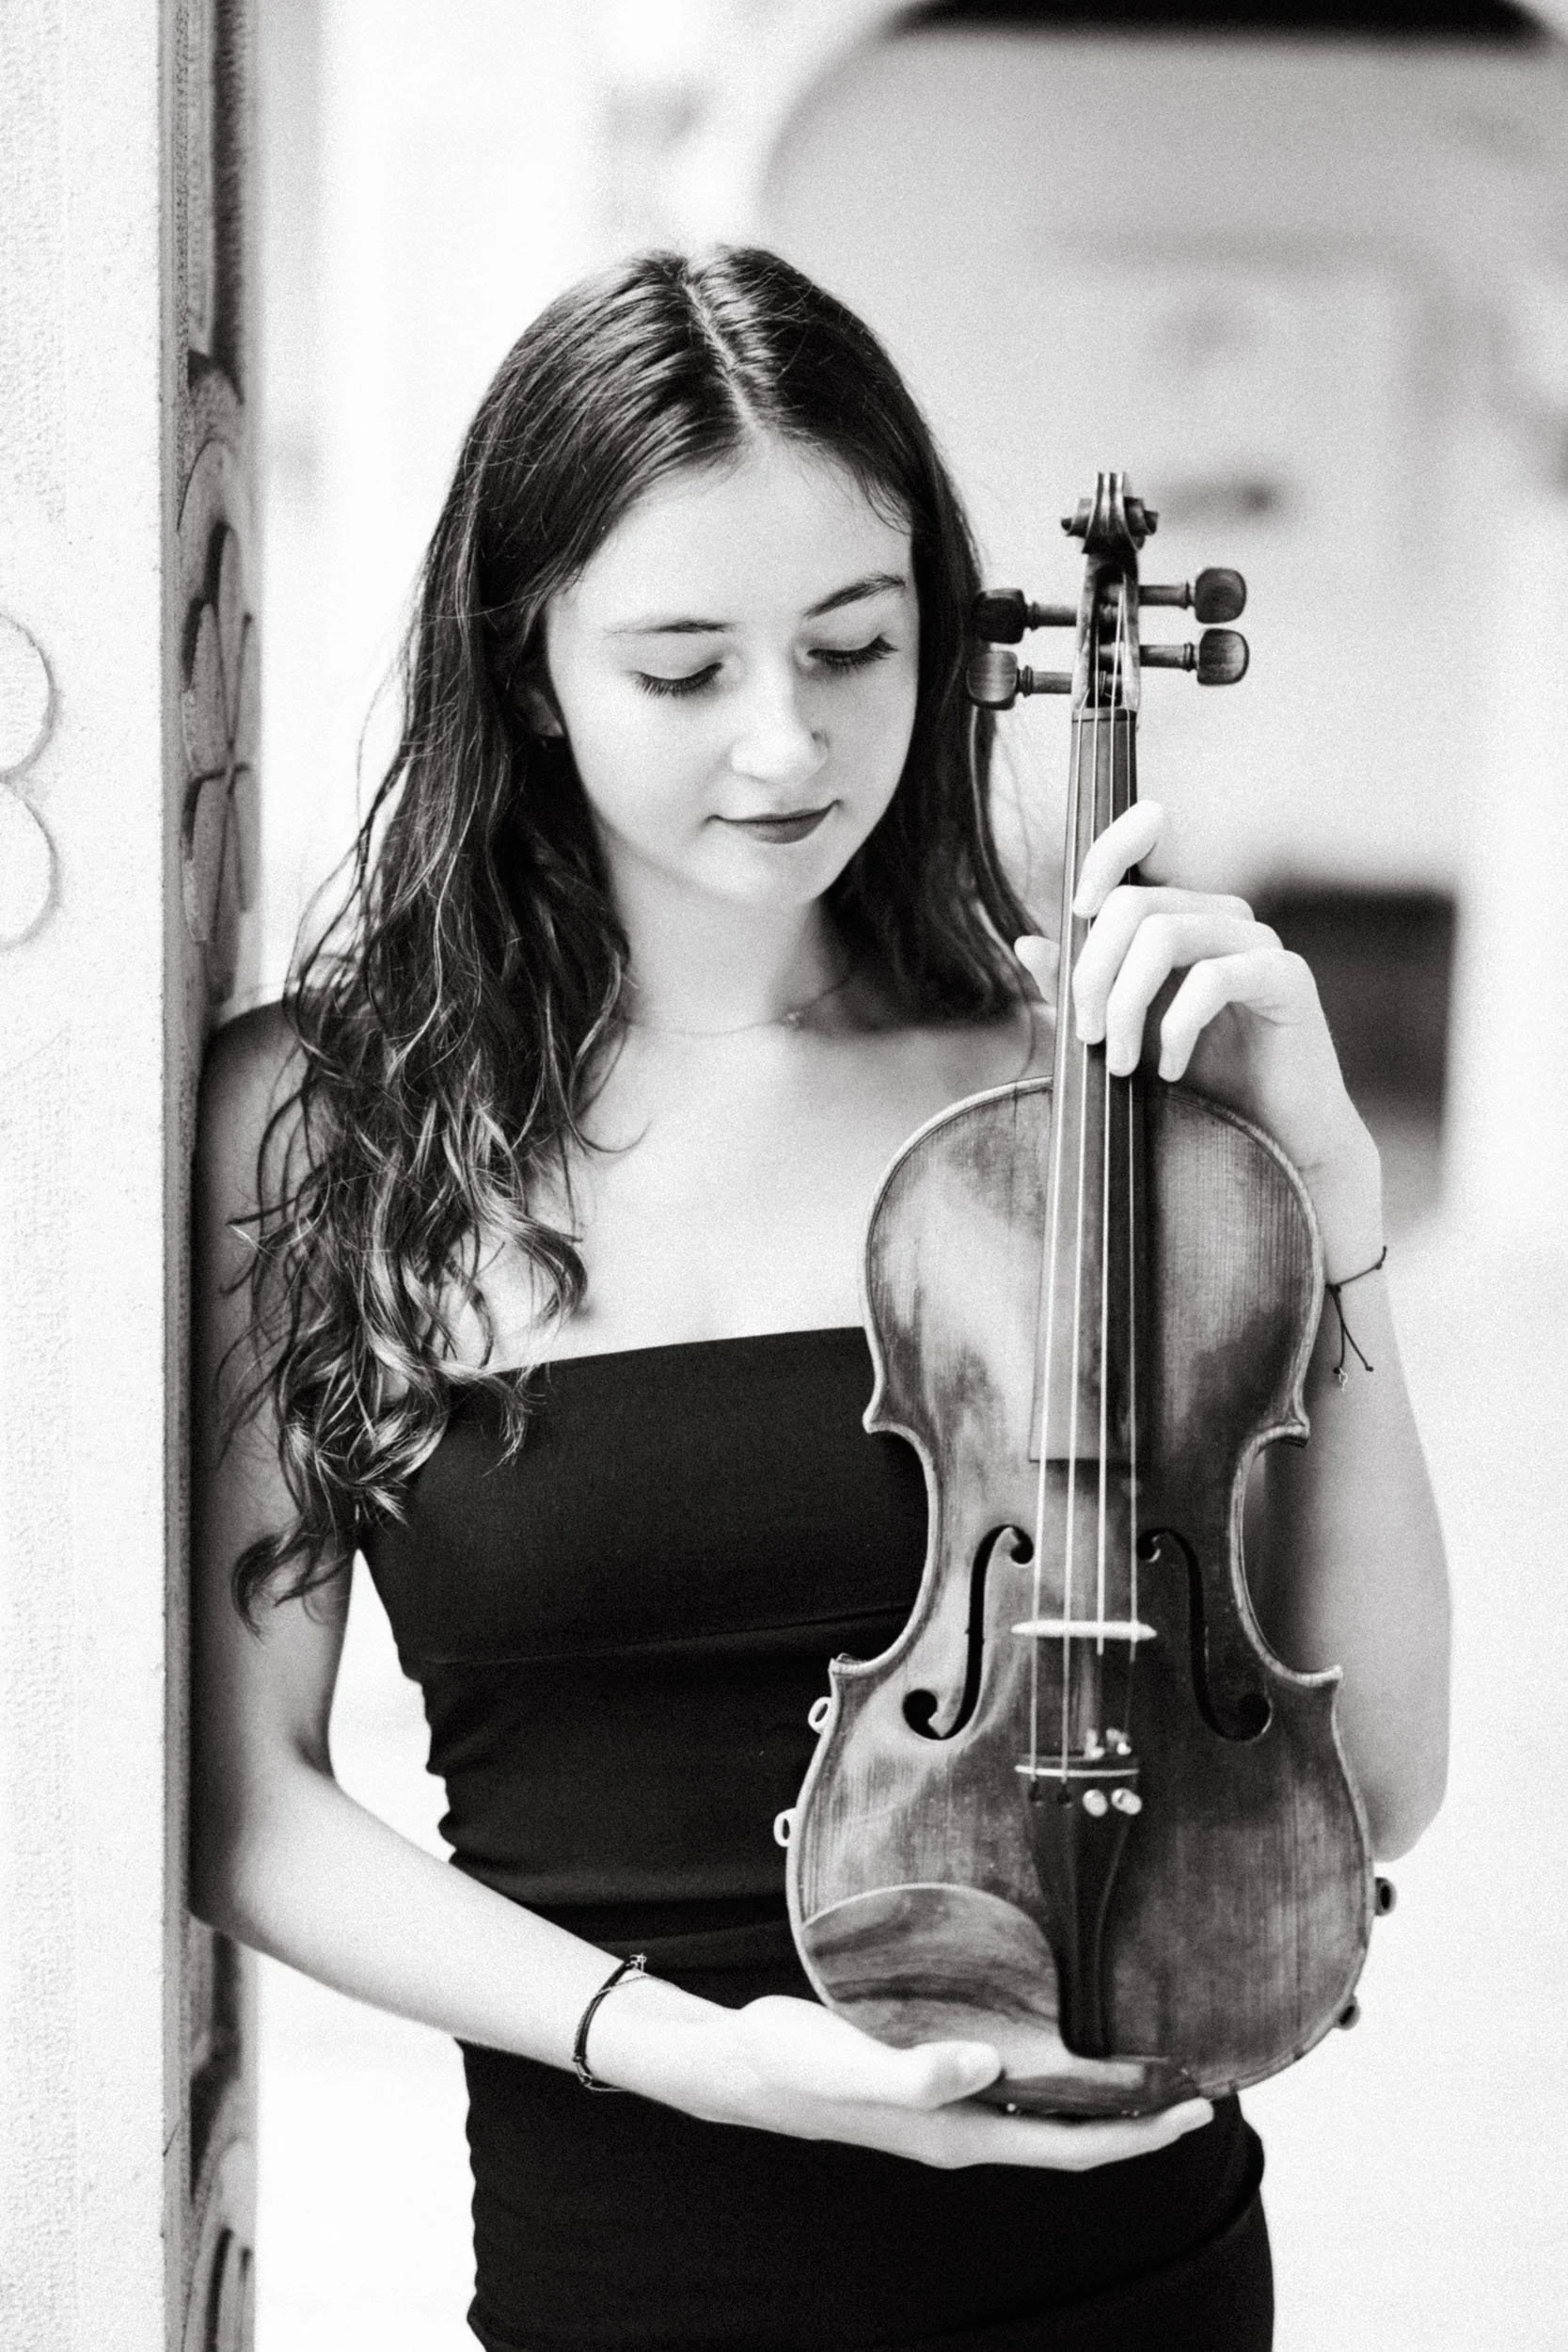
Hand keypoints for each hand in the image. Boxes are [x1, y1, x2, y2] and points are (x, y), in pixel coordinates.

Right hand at [624, 1990, 1211, 2171]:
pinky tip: (1063, 2026)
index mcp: (960, 2133)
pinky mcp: (933, 2069)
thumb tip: (989, 2068)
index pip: (1072, 2147)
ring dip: (1101, 2092)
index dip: (1136, 2135)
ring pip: (1046, 2108)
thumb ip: (917, 2073)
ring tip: (1149, 2056)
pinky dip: (1055, 2063)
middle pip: (1072, 2134)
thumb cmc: (795, 2067)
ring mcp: (950, 2100)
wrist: (742, 2064)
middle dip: (1138, 2118)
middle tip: (1198, 2081)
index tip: (1194, 2107)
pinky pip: (1015, 2077)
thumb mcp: (850, 2064)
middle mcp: (966, 2123)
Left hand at [1013, 802, 1382, 1274]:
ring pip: (1165, 934)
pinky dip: (1178, 1026)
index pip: (1148, 846)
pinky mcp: (1286, 977)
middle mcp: (1220, 916)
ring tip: (1122, 1063)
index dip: (1107, 853)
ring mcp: (1257, 942)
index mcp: (1181, 918)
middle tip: (1088, 1037)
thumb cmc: (1201, 1083)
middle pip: (1133, 904)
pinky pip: (1214, 977)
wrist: (1274, 1140)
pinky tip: (1173, 1069)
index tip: (1077, 909)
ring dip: (1127, 1005)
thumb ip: (1079, 991)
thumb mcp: (1122, 1035)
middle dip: (1093, 973)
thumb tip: (1027, 942)